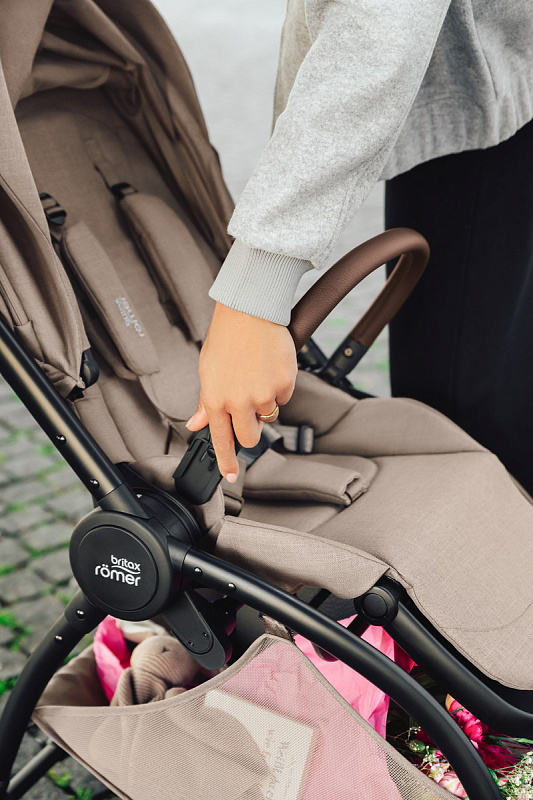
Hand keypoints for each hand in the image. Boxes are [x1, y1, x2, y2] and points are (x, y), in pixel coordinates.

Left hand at [187, 303, 297, 481]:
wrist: (250, 313)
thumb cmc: (226, 338)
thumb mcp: (207, 371)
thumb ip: (206, 401)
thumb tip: (196, 422)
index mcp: (216, 400)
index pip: (221, 440)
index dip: (226, 461)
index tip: (230, 475)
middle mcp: (239, 402)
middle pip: (250, 437)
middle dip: (251, 429)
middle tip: (250, 411)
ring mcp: (263, 395)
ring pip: (269, 415)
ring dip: (265, 402)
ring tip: (257, 374)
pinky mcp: (284, 384)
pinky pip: (284, 396)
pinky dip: (279, 386)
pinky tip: (269, 366)